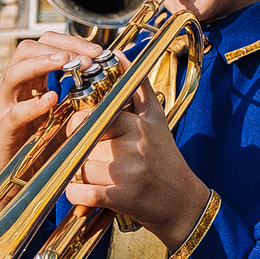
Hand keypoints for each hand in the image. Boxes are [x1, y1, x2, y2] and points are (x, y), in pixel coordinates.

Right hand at [0, 32, 104, 170]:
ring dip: (42, 64)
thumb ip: (83, 98)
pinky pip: (15, 112)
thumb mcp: (69, 116)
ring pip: (14, 73)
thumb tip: (112, 81)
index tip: (97, 50)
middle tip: (86, 58)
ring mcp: (3, 106)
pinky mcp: (3, 129)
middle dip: (58, 48)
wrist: (21, 183)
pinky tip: (52, 99)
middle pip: (27, 49)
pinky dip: (33, 104)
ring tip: (66, 63)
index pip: (44, 44)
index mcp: (29, 79)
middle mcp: (12, 87)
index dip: (70, 41)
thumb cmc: (45, 148)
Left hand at [63, 83, 209, 244]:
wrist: (183, 204)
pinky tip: (87, 194)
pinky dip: (76, 195)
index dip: (83, 123)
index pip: (96, 113)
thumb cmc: (166, 160)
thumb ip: (137, 87)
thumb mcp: (156, 120)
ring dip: (81, 175)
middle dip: (83, 150)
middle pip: (85, 140)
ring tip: (101, 178)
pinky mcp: (121, 197)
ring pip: (80, 166)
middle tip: (94, 159)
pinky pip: (80, 191)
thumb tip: (119, 54)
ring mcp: (128, 171)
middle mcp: (135, 144)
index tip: (86, 132)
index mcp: (141, 123)